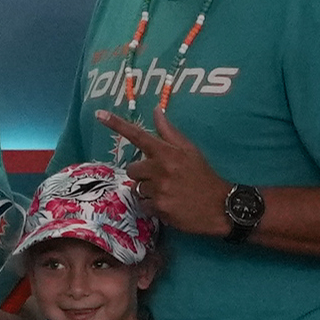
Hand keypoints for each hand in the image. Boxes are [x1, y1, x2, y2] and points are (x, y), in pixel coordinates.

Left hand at [116, 112, 229, 238]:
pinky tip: (167, 204)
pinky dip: (152, 206)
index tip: (99, 114)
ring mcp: (159, 190)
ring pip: (137, 188)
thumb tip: (156, 111)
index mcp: (167, 152)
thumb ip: (170, 132)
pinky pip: (143, 205)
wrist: (220, 206)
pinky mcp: (159, 209)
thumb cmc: (203, 175)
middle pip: (132, 168)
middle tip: (160, 177)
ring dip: (147, 191)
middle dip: (142, 173)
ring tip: (167, 192)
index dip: (117, 124)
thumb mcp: (190, 150)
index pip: (138, 135)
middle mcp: (160, 169)